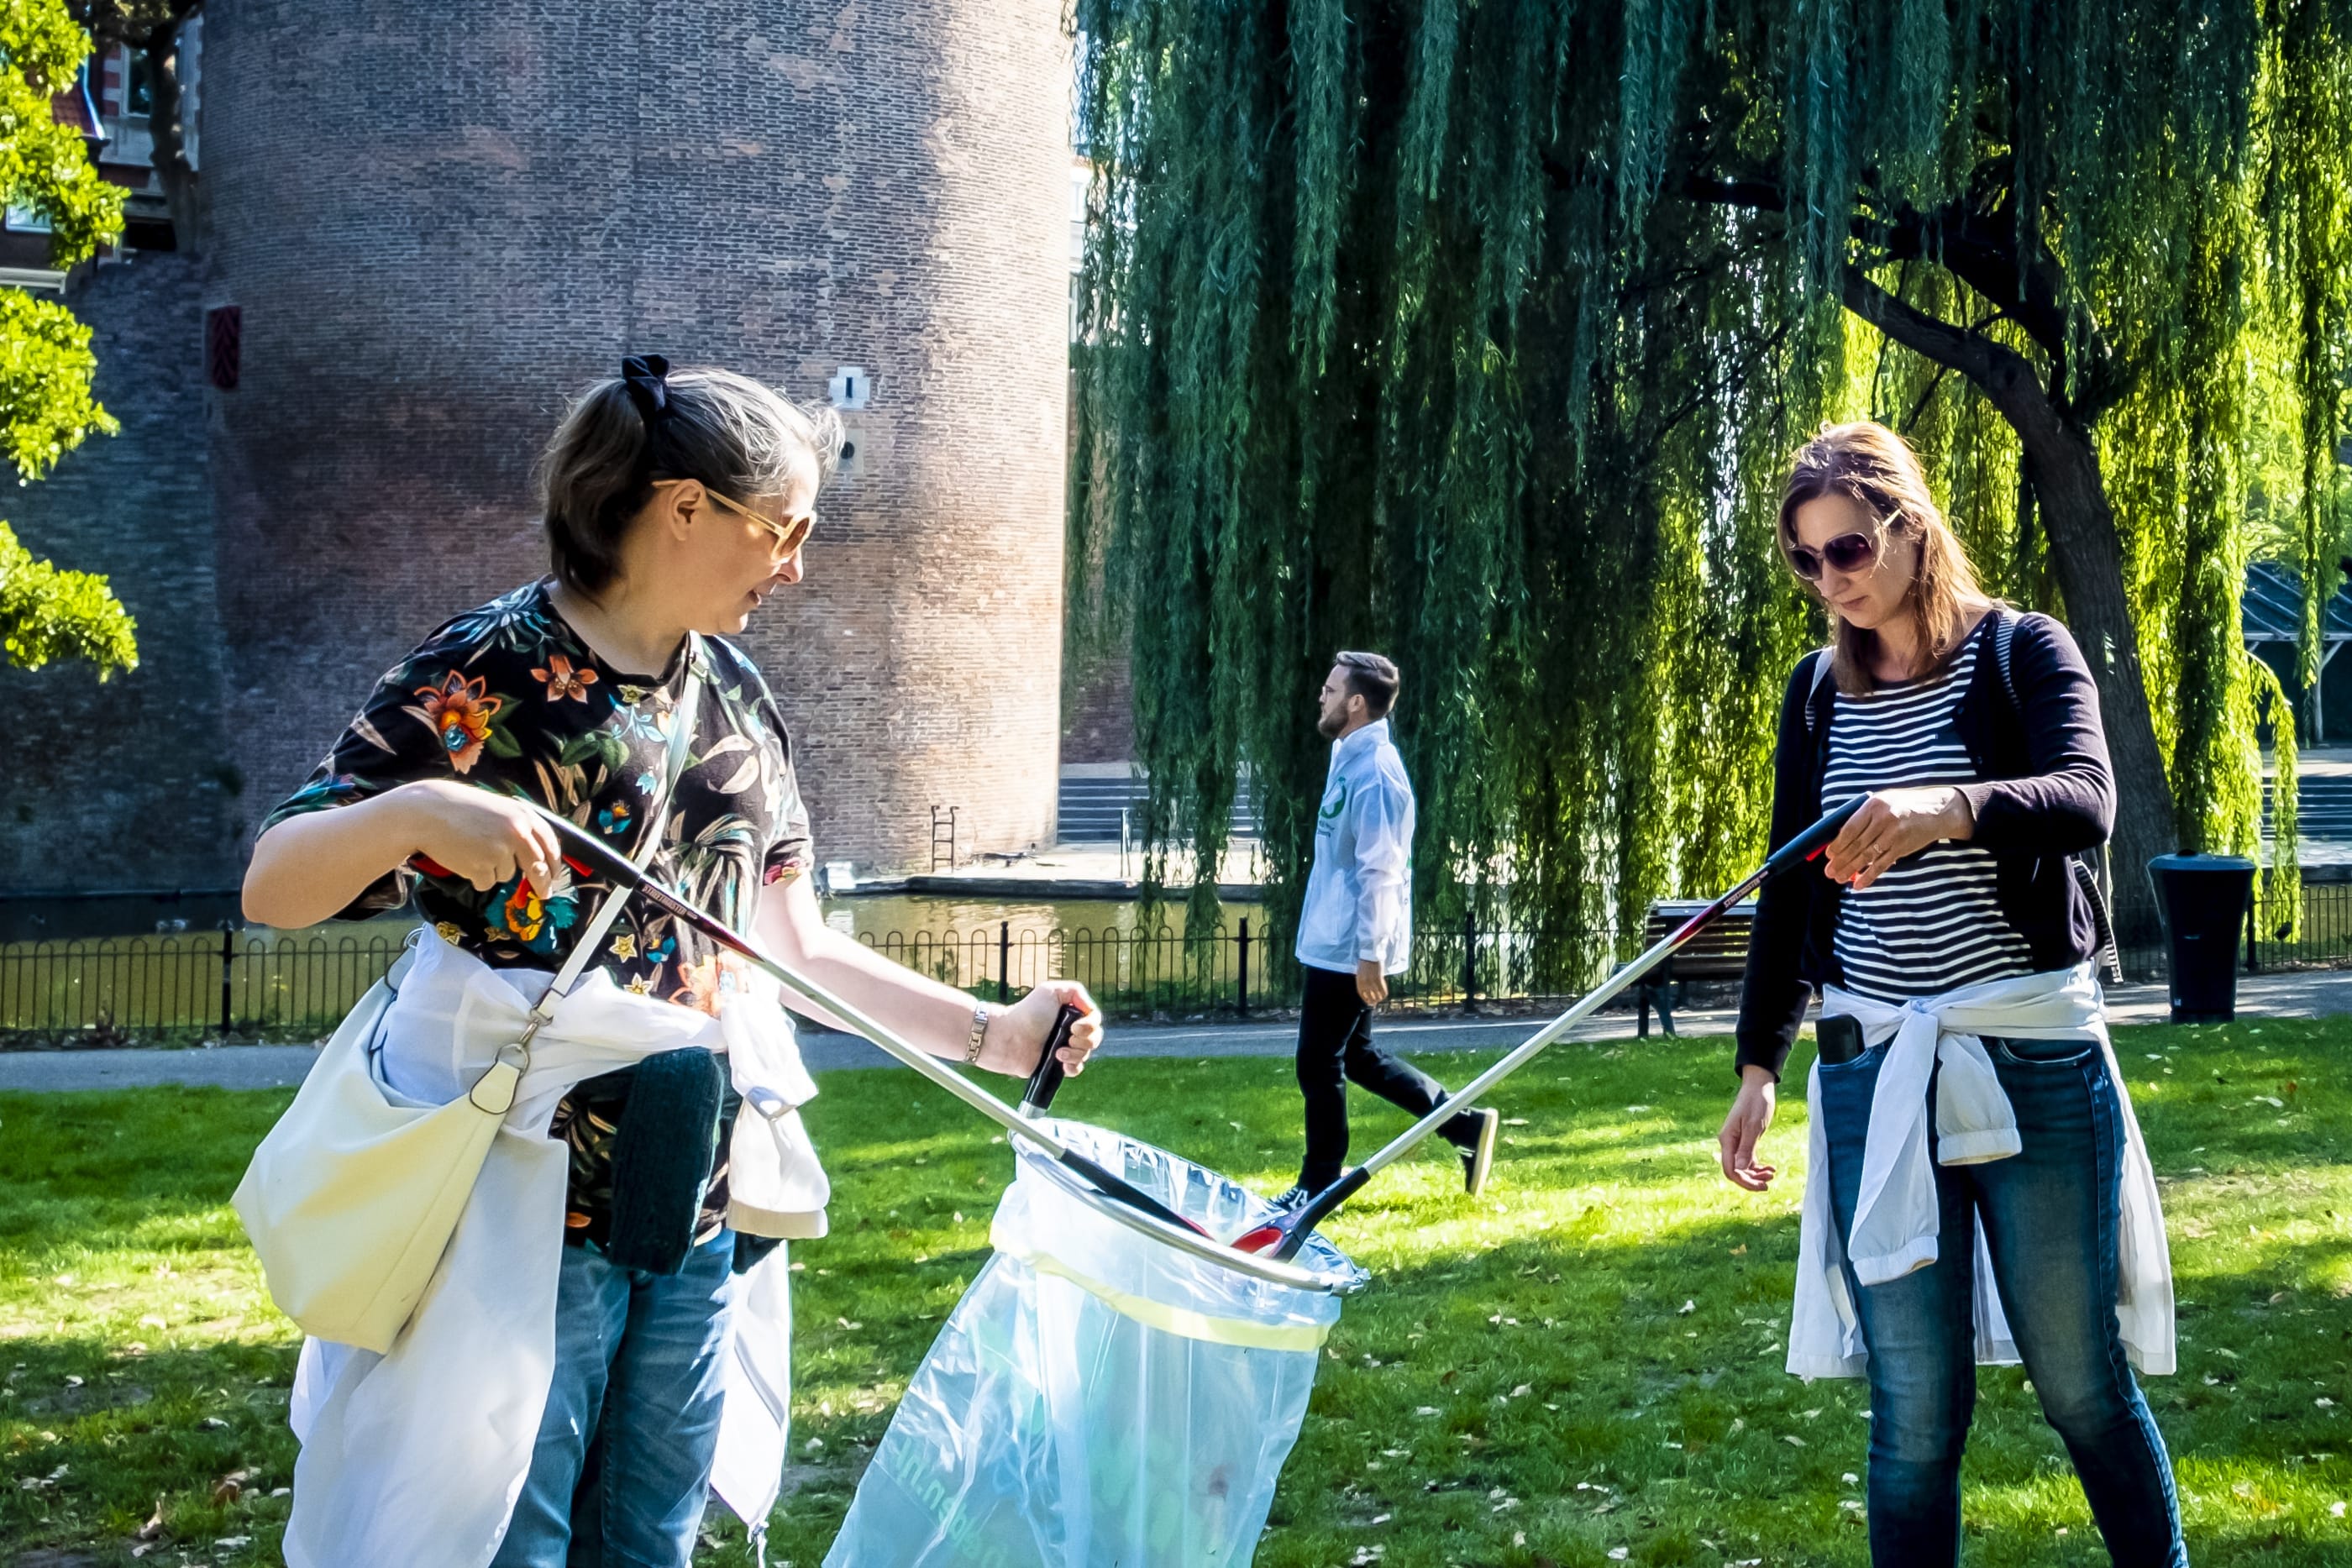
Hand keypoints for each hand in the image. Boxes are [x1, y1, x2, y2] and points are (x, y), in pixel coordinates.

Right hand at [390, 779, 565, 894]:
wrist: (427, 813)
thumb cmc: (461, 810)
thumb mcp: (497, 809)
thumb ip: (518, 828)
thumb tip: (538, 856)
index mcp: (523, 816)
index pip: (549, 845)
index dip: (554, 863)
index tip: (555, 876)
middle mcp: (517, 833)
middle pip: (538, 868)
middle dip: (542, 884)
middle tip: (544, 894)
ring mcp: (499, 851)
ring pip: (507, 875)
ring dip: (494, 870)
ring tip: (472, 849)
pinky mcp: (482, 867)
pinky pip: (487, 882)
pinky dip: (476, 876)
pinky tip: (463, 858)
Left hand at [978, 980, 1104, 1077]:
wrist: (1009, 1036)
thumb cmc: (1027, 1012)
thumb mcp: (1051, 991)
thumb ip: (1076, 992)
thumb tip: (1089, 1009)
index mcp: (1070, 1013)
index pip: (1095, 1020)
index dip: (1090, 1025)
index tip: (1074, 1027)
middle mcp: (1069, 1030)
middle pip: (1095, 1038)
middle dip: (1085, 1040)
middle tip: (1068, 1038)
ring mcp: (1064, 1048)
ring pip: (1086, 1054)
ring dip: (1076, 1054)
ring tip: (1058, 1052)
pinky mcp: (1057, 1065)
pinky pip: (1076, 1069)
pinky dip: (1073, 1067)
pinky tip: (1062, 1064)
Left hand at [1356, 960, 1388, 1006]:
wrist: (1370, 955)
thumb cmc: (1365, 962)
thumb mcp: (1360, 973)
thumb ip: (1362, 981)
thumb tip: (1367, 990)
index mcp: (1359, 981)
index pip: (1362, 994)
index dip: (1365, 999)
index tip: (1368, 1002)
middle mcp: (1365, 982)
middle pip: (1369, 995)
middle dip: (1372, 1000)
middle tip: (1375, 1003)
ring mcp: (1372, 981)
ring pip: (1376, 994)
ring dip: (1379, 998)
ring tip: (1380, 999)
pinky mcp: (1379, 978)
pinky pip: (1382, 989)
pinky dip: (1384, 993)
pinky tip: (1384, 995)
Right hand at [1718, 1066, 1778, 1190]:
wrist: (1758, 1086)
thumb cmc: (1756, 1103)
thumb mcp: (1754, 1126)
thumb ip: (1747, 1148)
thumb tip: (1740, 1170)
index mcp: (1727, 1140)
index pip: (1730, 1169)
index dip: (1744, 1181)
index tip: (1761, 1185)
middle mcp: (1729, 1143)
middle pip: (1736, 1171)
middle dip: (1751, 1180)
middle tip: (1768, 1184)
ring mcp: (1736, 1142)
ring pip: (1743, 1167)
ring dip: (1756, 1174)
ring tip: (1772, 1173)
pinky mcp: (1745, 1140)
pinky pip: (1748, 1159)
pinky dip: (1758, 1166)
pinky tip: (1770, 1167)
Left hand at [1821, 787, 1972, 890]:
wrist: (1938, 810)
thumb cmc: (1904, 805)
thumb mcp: (1883, 802)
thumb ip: (1864, 816)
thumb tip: (1839, 836)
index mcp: (1874, 805)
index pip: (1850, 828)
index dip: (1837, 844)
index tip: (1829, 855)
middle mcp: (1883, 819)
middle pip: (1856, 845)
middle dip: (1840, 860)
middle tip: (1829, 872)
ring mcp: (1894, 834)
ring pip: (1867, 856)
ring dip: (1850, 870)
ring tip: (1838, 878)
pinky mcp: (1903, 847)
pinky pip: (1882, 865)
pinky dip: (1869, 876)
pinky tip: (1858, 884)